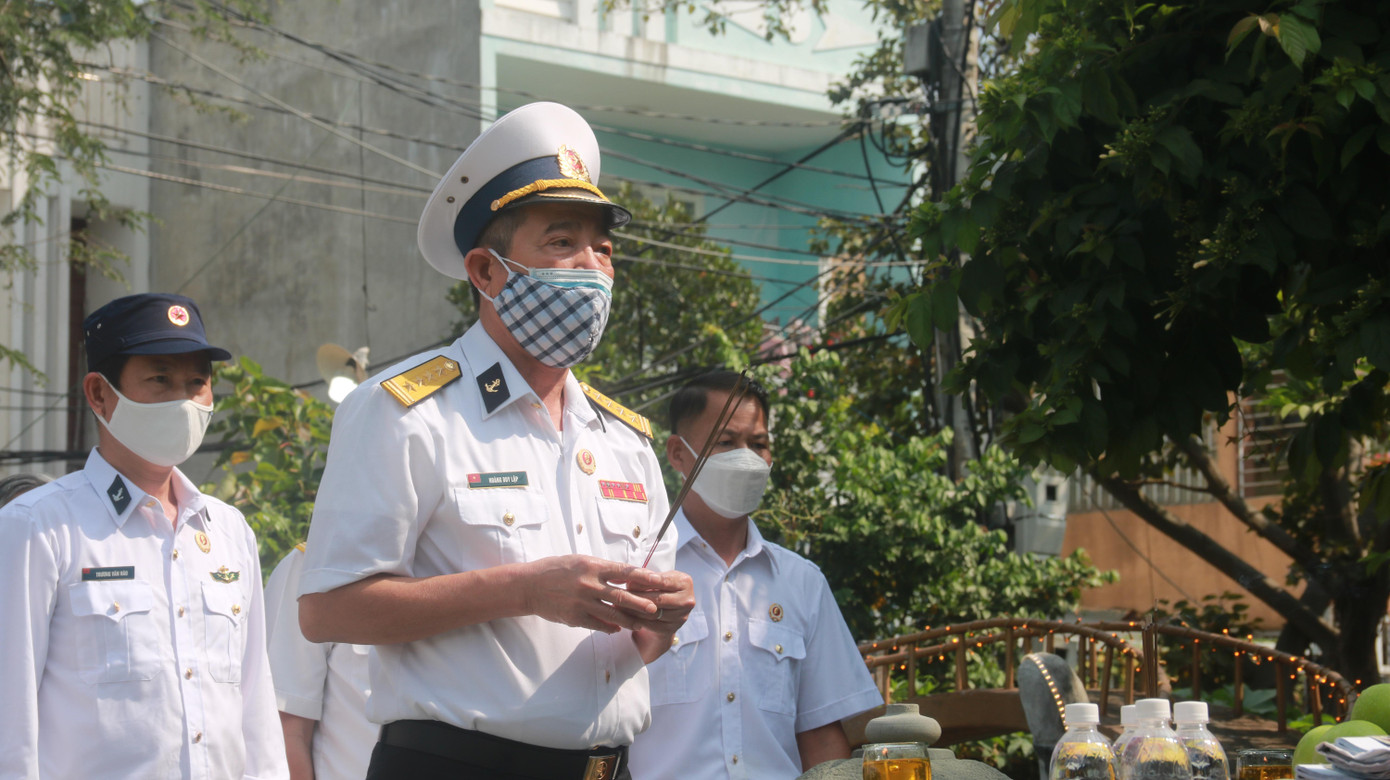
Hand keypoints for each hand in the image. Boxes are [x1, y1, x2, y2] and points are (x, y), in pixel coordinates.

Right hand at [521, 555, 669, 632]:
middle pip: (622, 596)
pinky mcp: (575, 617)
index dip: (643, 577)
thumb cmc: (555, 570)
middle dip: (641, 604)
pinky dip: (609, 628)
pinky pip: (597, 625)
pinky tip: (618, 630)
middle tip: (656, 609)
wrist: (529, 586)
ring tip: (640, 624)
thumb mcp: (579, 561)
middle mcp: (589, 584)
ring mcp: (582, 602)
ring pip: (612, 614)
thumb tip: (623, 573)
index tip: (658, 581)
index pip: (624, 571)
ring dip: (629, 620)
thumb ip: (600, 568)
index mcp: (592, 567)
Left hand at [623, 569, 694, 662]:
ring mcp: (681, 616)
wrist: (667, 608)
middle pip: (659, 599)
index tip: (630, 581)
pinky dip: (636, 620)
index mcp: (685, 582)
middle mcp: (687, 600)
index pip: (663, 581)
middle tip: (619, 595)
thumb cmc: (660, 587)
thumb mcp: (657, 578)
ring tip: (619, 605)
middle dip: (637, 596)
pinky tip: (624, 616)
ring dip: (633, 609)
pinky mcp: (671, 628)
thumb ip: (646, 577)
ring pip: (652, 613)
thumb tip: (629, 580)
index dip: (646, 582)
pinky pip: (650, 624)